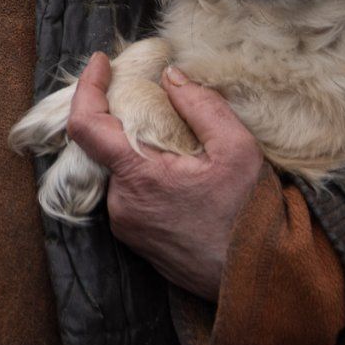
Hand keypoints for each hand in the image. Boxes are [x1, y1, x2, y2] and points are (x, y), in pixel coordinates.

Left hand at [66, 53, 266, 300]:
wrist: (259, 283)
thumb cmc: (250, 218)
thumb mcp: (238, 151)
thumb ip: (201, 106)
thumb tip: (170, 77)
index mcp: (138, 176)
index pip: (85, 124)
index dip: (86, 87)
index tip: (100, 62)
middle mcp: (122, 203)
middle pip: (104, 145)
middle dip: (124, 115)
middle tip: (151, 93)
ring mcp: (127, 224)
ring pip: (119, 169)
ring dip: (138, 147)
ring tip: (176, 137)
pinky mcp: (137, 238)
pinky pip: (130, 193)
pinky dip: (145, 172)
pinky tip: (178, 169)